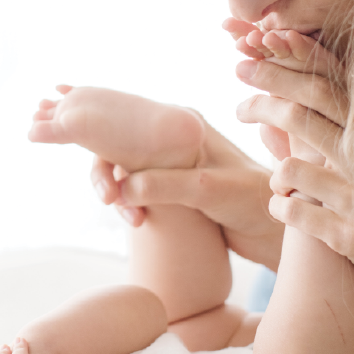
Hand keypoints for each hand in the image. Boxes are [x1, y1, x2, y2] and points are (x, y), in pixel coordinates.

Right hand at [90, 126, 282, 271]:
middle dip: (104, 172)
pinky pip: (138, 193)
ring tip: (126, 216)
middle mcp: (173, 141)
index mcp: (181, 125)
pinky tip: (136, 222)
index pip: (127, 120)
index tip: (78, 149)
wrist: (276, 232)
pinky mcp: (173, 192)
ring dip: (116, 193)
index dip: (99, 133)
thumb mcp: (207, 190)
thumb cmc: (251, 201)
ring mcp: (172, 167)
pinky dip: (129, 206)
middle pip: (119, 147)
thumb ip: (165, 185)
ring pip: (125, 173)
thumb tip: (122, 188)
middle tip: (106, 198)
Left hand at [230, 24, 353, 284]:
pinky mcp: (353, 239)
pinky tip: (284, 209)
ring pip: (291, 167)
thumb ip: (315, 145)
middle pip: (305, 113)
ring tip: (280, 185)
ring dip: (277, 175)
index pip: (332, 84)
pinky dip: (280, 207)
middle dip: (264, 96)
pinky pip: (293, 211)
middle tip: (237, 94)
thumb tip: (265, 122)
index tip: (253, 51)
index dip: (292, 61)